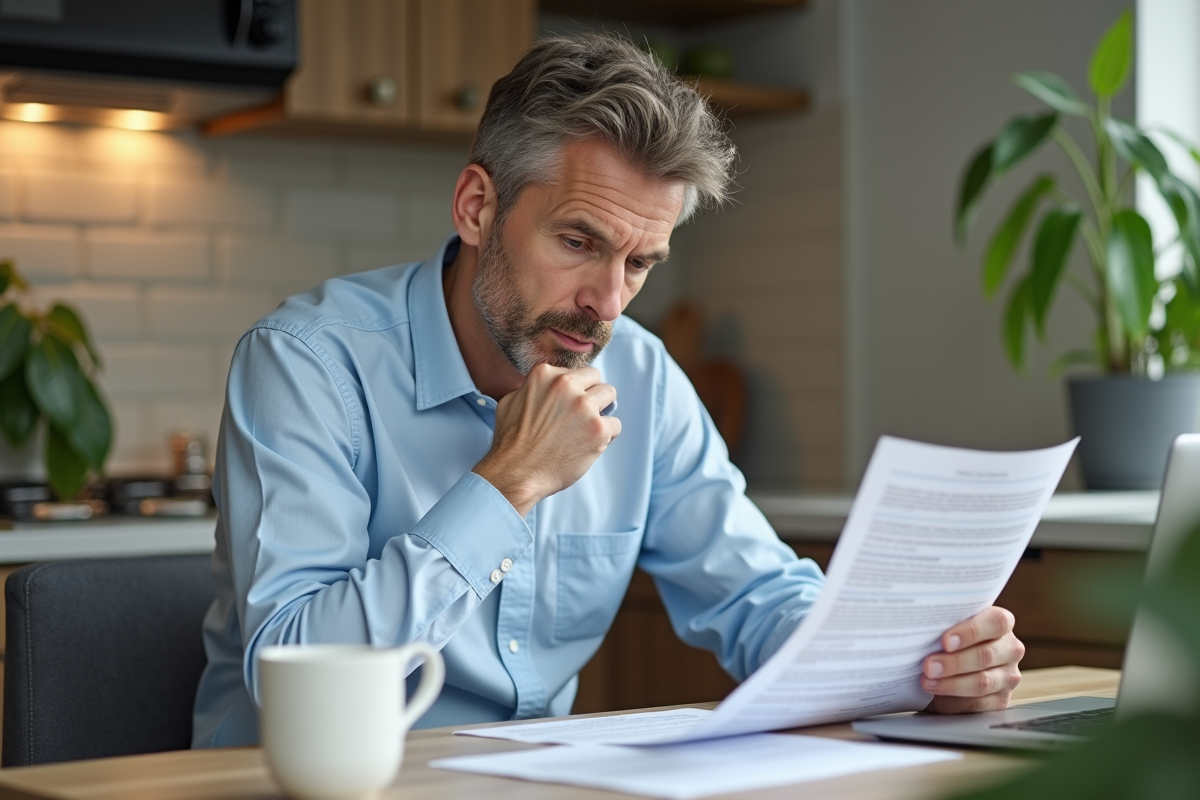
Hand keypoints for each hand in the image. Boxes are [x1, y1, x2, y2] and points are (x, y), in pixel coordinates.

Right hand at [473, 364, 619, 515]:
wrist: (516, 473)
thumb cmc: (510, 442)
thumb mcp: (510, 401)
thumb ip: (531, 388)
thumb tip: (547, 387)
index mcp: (545, 374)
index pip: (574, 372)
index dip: (574, 389)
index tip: (569, 404)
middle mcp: (566, 385)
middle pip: (595, 378)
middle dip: (591, 394)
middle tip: (582, 414)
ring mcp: (584, 407)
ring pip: (610, 395)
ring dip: (601, 410)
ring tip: (588, 427)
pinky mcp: (598, 429)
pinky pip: (616, 424)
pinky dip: (607, 435)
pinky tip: (591, 444)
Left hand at [922, 606, 1024, 713]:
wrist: (946, 664)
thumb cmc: (946, 639)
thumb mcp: (947, 627)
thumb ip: (943, 624)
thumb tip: (918, 626)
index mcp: (1001, 622)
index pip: (996, 622)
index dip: (971, 631)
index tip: (945, 641)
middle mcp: (1010, 648)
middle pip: (987, 655)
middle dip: (954, 662)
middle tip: (929, 666)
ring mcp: (1008, 675)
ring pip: (983, 681)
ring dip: (952, 683)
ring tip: (928, 681)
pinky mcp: (1001, 699)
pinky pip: (979, 704)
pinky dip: (954, 701)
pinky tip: (937, 695)